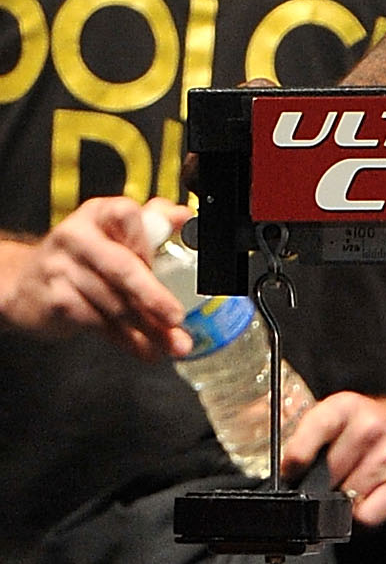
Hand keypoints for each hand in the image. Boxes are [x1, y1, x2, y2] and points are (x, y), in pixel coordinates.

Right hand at [0, 197, 192, 359]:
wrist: (23, 284)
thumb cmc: (80, 258)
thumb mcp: (110, 232)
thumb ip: (150, 222)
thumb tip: (184, 217)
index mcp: (97, 214)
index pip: (127, 215)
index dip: (149, 241)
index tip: (173, 261)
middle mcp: (77, 237)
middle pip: (122, 266)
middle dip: (153, 296)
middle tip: (176, 317)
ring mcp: (62, 270)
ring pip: (115, 303)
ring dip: (149, 329)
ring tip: (174, 344)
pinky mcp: (56, 302)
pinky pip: (99, 324)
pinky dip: (127, 340)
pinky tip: (145, 349)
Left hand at [282, 389, 385, 523]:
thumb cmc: (374, 430)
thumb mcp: (339, 418)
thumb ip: (307, 438)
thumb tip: (285, 474)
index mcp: (346, 407)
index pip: (308, 438)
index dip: (297, 461)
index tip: (294, 472)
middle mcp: (372, 426)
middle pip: (325, 477)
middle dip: (326, 484)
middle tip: (340, 476)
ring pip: (345, 499)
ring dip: (348, 500)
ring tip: (363, 484)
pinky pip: (367, 515)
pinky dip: (364, 516)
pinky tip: (374, 499)